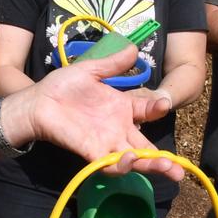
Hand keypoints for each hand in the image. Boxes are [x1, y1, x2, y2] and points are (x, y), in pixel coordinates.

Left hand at [13, 46, 180, 177]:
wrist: (37, 101)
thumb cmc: (62, 87)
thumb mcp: (91, 70)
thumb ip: (113, 64)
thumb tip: (134, 48)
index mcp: (122, 108)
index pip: (149, 111)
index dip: (158, 109)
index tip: (162, 104)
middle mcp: (118, 129)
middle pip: (147, 147)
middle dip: (165, 159)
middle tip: (180, 168)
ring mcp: (106, 142)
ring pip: (135, 159)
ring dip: (151, 165)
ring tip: (167, 169)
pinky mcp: (92, 152)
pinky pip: (110, 164)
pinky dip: (123, 164)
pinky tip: (131, 158)